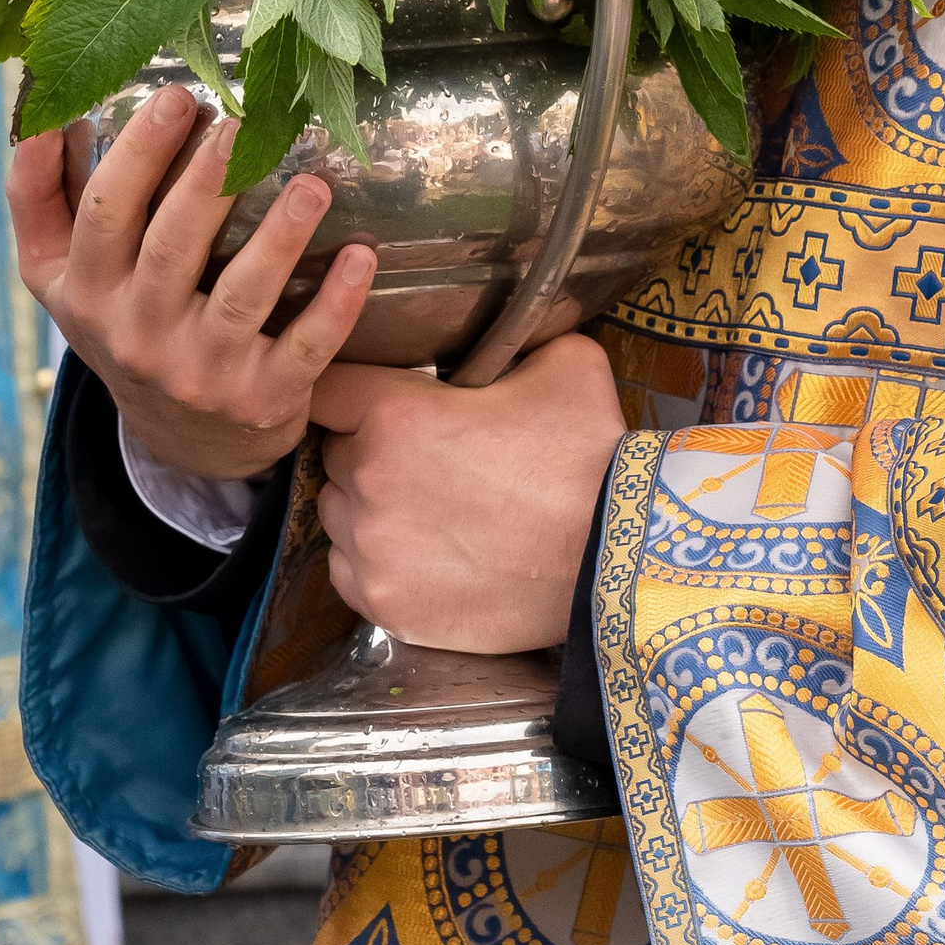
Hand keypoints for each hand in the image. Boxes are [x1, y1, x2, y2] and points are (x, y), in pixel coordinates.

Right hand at [7, 84, 375, 480]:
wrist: (179, 438)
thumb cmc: (121, 321)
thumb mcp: (59, 275)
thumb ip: (37, 197)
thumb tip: (38, 115)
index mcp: (87, 293)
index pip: (103, 216)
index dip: (138, 154)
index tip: (177, 97)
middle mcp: (138, 336)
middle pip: (171, 248)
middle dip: (206, 182)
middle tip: (241, 123)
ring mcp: (201, 372)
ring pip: (240, 296)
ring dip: (278, 237)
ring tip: (312, 185)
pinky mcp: (261, 398)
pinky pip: (304, 348)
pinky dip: (336, 303)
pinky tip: (360, 254)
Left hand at [309, 337, 625, 652]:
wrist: (615, 559)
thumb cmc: (590, 461)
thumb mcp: (565, 366)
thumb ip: (519, 343)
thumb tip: (517, 339)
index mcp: (396, 415)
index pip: (329, 389)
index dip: (351, 392)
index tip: (370, 402)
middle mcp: (369, 482)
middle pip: (336, 456)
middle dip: (370, 453)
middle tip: (425, 462)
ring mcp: (373, 551)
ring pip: (338, 517)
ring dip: (368, 510)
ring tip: (427, 512)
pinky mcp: (388, 606)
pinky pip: (351, 574)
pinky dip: (375, 563)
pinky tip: (423, 555)